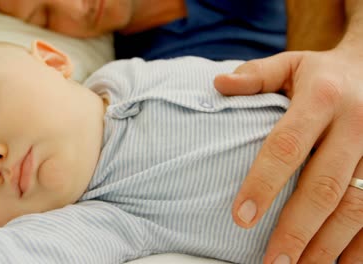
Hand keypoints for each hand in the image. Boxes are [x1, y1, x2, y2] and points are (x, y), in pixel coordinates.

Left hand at [214, 48, 362, 262]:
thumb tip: (217, 82)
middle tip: (272, 262)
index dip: (263, 183)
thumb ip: (256, 75)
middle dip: (297, 229)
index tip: (241, 217)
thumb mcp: (291, 64)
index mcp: (322, 99)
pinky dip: (360, 245)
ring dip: (328, 246)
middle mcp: (356, 126)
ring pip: (356, 208)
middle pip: (324, 187)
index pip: (286, 146)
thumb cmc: (324, 73)